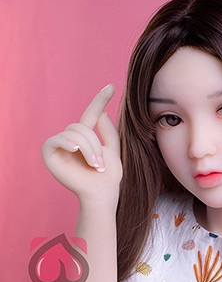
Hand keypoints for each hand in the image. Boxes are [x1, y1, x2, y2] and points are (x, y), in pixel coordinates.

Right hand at [41, 85, 121, 207]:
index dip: (99, 100)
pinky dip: (68, 144)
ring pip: (74, 132)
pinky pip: (57, 139)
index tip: (111, 86)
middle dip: (94, 144)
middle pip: (81, 126)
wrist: (101, 194)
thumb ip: (108, 131)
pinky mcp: (49, 154)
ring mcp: (59, 147)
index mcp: (86, 138)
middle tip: (100, 165)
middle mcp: (71, 140)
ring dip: (88, 149)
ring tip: (94, 166)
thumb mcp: (113, 150)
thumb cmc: (108, 178)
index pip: (91, 114)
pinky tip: (74, 151)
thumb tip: (101, 112)